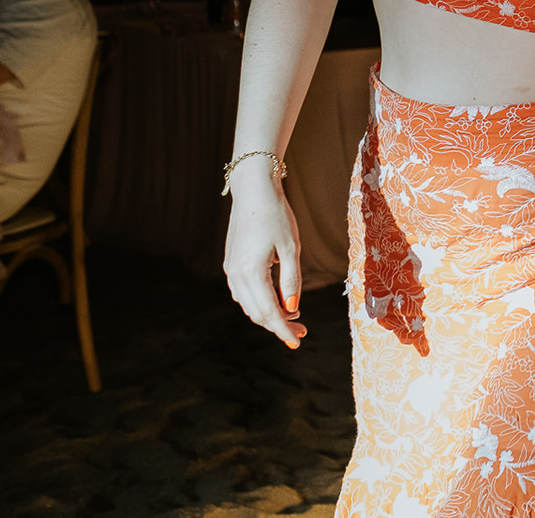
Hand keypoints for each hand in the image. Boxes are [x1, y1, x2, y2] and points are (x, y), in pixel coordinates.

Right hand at [223, 179, 307, 348]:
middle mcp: (236, 275)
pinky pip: (244, 293)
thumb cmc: (276, 215)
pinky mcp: (231, 263)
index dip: (283, 330)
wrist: (253, 191)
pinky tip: (276, 301)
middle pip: (256, 312)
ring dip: (269, 314)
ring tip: (294, 317)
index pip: (268, 312)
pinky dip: (259, 302)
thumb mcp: (291, 247)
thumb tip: (292, 310)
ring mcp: (231, 269)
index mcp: (251, 273)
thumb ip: (291, 281)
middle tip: (303, 331)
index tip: (297, 343)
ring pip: (248, 304)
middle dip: (279, 325)